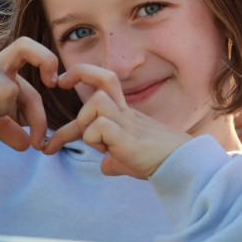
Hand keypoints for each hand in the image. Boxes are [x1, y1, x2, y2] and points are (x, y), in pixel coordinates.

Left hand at [43, 64, 191, 178]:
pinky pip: (99, 127)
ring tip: (97, 142)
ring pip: (96, 103)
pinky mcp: (127, 137)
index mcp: (126, 114)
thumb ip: (115, 159)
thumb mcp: (131, 159)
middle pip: (103, 78)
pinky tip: (106, 151)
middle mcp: (126, 112)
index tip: (62, 84)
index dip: (82, 76)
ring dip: (86, 122)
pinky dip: (94, 139)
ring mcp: (128, 122)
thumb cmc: (160, 161)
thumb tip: (105, 165)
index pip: (104, 84)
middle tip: (58, 86)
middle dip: (77, 76)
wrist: (183, 164)